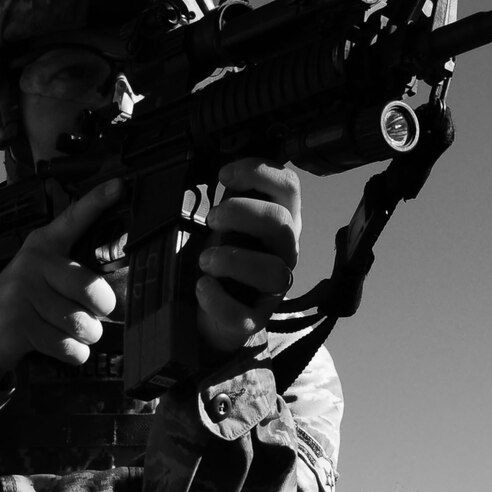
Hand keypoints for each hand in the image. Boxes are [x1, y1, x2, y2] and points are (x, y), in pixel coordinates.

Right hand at [0, 177, 123, 388]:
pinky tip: (61, 345)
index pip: (73, 219)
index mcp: (44, 245)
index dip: (97, 202)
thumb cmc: (26, 303)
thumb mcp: (43, 276)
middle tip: (93, 315)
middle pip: (92, 289)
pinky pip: (67, 345)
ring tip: (72, 331)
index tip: (118, 186)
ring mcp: (23, 293)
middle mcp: (33, 263)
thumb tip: (117, 292)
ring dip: (86, 336)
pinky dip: (73, 353)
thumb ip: (76, 273)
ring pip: (82, 323)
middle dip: (101, 311)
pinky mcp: (18, 323)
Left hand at [195, 159, 300, 355]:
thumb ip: (232, 199)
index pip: (289, 186)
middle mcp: (284, 253)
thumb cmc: (225, 259)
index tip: (225, 174)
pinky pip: (243, 314)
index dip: (259, 171)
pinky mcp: (255, 319)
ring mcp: (273, 289)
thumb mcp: (230, 222)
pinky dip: (217, 299)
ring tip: (206, 260)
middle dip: (241, 212)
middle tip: (213, 220)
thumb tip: (219, 172)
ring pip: (273, 271)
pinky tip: (202, 286)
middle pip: (281, 222)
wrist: (216, 313)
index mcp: (281, 223)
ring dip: (233, 259)